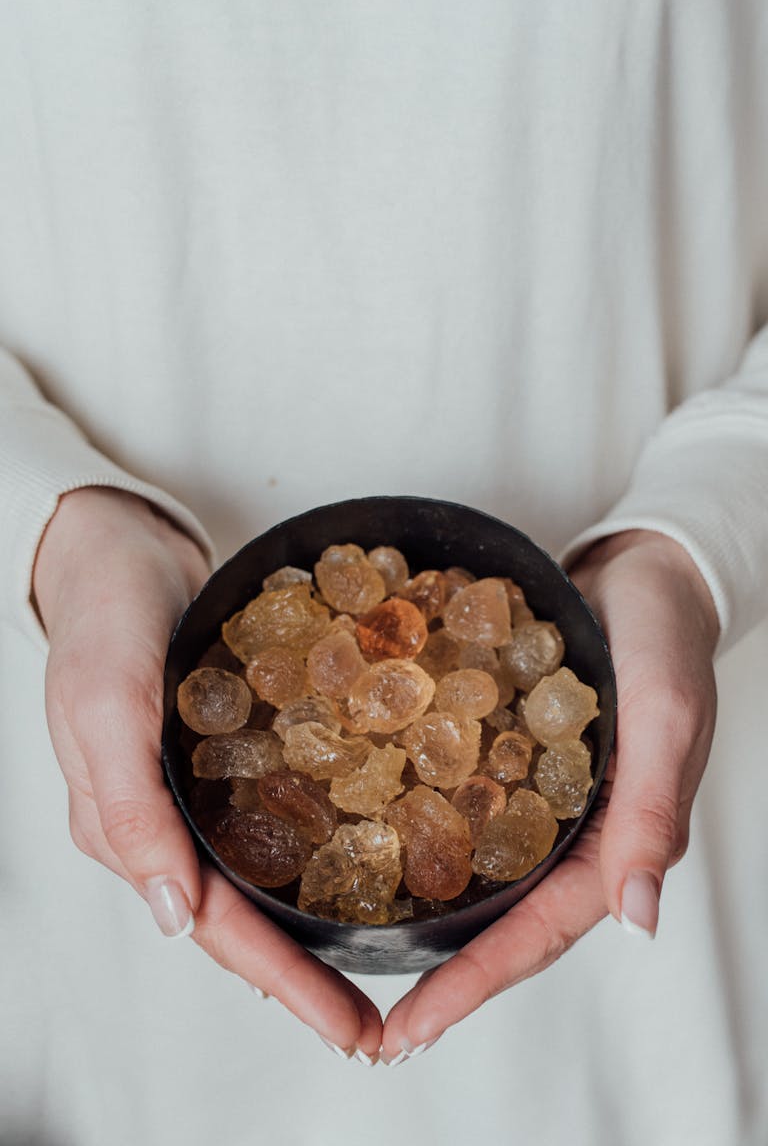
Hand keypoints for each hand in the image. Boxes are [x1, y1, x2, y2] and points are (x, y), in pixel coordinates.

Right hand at [34, 488, 381, 1061]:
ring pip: (258, 878)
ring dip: (314, 923)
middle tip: (382, 1024)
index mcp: (128, 828)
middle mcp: (165, 824)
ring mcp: (194, 792)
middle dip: (308, 976)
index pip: (215, 928)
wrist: (117, 552)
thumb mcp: (103, 705)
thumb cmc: (100, 622)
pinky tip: (361, 858)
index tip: (354, 1031)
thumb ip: (128, 809)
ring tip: (379, 959)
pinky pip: (270, 818)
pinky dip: (312, 850)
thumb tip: (173, 918)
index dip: (284, 983)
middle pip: (243, 919)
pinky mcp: (224, 755)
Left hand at [381, 529, 718, 1062]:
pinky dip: (416, 823)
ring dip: (422, 909)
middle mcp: (567, 828)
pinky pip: (459, 799)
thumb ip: (653, 811)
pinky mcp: (504, 750)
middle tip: (367, 1019)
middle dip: (439, 969)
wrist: (640, 568)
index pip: (537, 932)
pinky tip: (363, 829)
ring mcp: (533, 792)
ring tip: (352, 942)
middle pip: (498, 916)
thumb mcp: (666, 716)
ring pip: (475, 868)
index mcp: (612, 839)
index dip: (474, 984)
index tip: (406, 1031)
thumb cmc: (665, 636)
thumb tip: (640, 922)